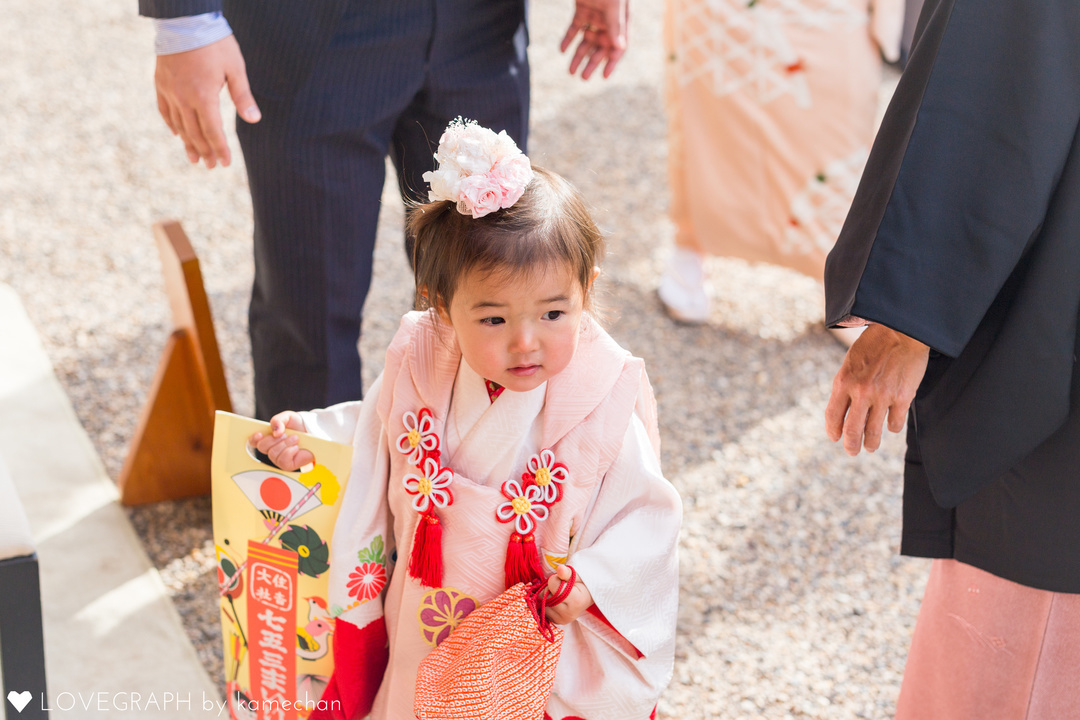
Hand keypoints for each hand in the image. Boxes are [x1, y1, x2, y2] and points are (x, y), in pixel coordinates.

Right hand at [154, 34, 260, 168]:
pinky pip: (164, 110)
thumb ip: (243, 96)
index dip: (220, 149)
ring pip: (179, 125)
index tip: (225, 164)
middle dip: (205, 151)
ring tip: (194, 159)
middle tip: (212, 166)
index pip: (213, 131)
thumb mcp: (235, 68)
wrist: (184, 20)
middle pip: (195, 133)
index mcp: (204, 97)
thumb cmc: (215, 43)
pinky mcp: (161, 83)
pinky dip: (171, 124)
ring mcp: (170, 91)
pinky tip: (177, 134)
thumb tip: (255, 120)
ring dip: (188, 143)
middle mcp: (184, 98)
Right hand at [250, 412, 314, 470]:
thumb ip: (278, 420)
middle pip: (262, 447)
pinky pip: (282, 461)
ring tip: (296, 438)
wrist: (314, 433)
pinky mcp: (288, 465)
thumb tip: (274, 432)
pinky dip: (290, 452)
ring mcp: (279, 458)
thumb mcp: (288, 417)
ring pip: (273, 454)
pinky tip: (296, 448)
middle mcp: (271, 449)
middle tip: (286, 434)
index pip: (253, 442)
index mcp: (268, 437)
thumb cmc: (299, 426)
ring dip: (285, 444)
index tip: (259, 434)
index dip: (253, 439)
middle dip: (274, 439)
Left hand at [544, 564, 592, 624]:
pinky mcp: (557, 622)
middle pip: (545, 595)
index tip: (563, 580)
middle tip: (561, 587)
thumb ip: (567, 572)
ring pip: (542, 602)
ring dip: (547, 596)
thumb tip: (560, 568)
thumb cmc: (581, 584)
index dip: (555, 579)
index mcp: (576, 601)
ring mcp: (562, 620)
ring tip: (559, 594)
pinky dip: (546, 603)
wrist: (587, 597)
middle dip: (550, 588)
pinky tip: (556, 601)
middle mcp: (568, 614)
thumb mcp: (576, 575)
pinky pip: (542, 609)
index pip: (553, 585)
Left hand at [560, 0, 628, 79]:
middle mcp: (609, 21)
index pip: (619, 46)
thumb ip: (615, 25)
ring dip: (578, 56)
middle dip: (592, 63)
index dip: (612, 62)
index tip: (604, 76)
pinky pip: (574, 28)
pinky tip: (562, 50)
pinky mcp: (582, 9)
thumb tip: (620, 46)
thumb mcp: (612, 6)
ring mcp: (595, 15)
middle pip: (601, 47)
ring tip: (571, 71)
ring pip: (586, 40)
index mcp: (621, 20)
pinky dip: (568, 39)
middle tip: (584, 78)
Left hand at [825, 324, 929, 455]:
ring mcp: (883, 396)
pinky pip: (895, 423)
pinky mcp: (903, 397)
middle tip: (852, 451)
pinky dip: (892, 427)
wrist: (901, 331)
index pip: (833, 416)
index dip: (833, 431)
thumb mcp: (850, 363)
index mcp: (843, 382)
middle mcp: (861, 392)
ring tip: (870, 447)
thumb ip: (845, 387)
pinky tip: (891, 426)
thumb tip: (842, 414)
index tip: (835, 438)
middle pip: (852, 431)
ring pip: (874, 432)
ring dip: (871, 443)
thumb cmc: (873, 346)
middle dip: (851, 445)